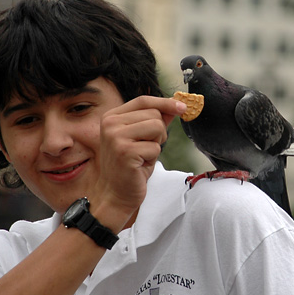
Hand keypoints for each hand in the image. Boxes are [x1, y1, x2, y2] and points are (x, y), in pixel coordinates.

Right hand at [90, 96, 185, 229]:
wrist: (115, 194)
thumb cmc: (130, 166)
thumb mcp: (142, 138)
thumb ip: (154, 120)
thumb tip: (175, 106)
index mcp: (112, 116)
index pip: (143, 100)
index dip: (165, 102)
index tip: (182, 107)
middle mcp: (110, 123)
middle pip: (154, 114)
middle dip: (159, 132)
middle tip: (145, 149)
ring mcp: (116, 137)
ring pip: (157, 127)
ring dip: (156, 144)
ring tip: (143, 156)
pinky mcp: (125, 151)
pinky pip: (155, 147)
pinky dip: (153, 158)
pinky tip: (140, 165)